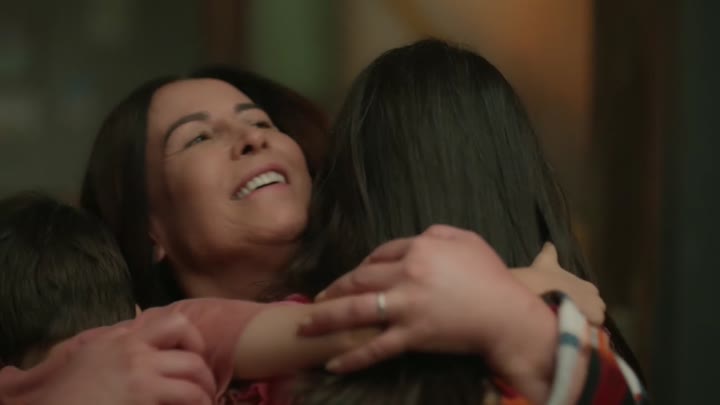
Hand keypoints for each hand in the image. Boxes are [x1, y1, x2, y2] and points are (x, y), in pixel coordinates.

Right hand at [3, 312, 215, 404]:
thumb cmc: (64, 391)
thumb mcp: (91, 355)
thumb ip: (117, 344)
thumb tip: (136, 337)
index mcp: (122, 338)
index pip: (173, 323)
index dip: (192, 340)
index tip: (195, 356)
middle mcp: (135, 350)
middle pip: (190, 345)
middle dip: (206, 371)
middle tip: (207, 387)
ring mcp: (140, 373)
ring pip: (194, 375)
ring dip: (205, 393)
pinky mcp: (142, 396)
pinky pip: (185, 398)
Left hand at [298, 225, 556, 403]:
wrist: (507, 314)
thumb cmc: (491, 276)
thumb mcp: (467, 240)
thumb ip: (438, 232)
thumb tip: (418, 237)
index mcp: (420, 248)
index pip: (379, 253)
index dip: (362, 264)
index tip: (354, 274)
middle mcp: (407, 274)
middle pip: (360, 278)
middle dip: (334, 288)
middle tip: (317, 298)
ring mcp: (407, 306)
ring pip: (356, 310)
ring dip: (326, 318)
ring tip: (306, 325)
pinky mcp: (411, 335)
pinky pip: (375, 347)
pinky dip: (352, 357)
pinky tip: (333, 364)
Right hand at [512, 243, 605, 324]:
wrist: (543, 291)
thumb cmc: (545, 276)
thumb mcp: (546, 261)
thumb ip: (549, 252)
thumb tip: (549, 242)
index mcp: (587, 286)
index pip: (591, 296)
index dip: (582, 299)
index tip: (571, 302)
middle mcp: (595, 298)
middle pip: (595, 309)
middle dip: (586, 312)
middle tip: (569, 314)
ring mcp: (594, 311)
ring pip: (594, 321)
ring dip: (585, 323)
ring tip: (570, 326)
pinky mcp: (591, 322)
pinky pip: (591, 331)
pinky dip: (584, 332)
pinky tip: (570, 332)